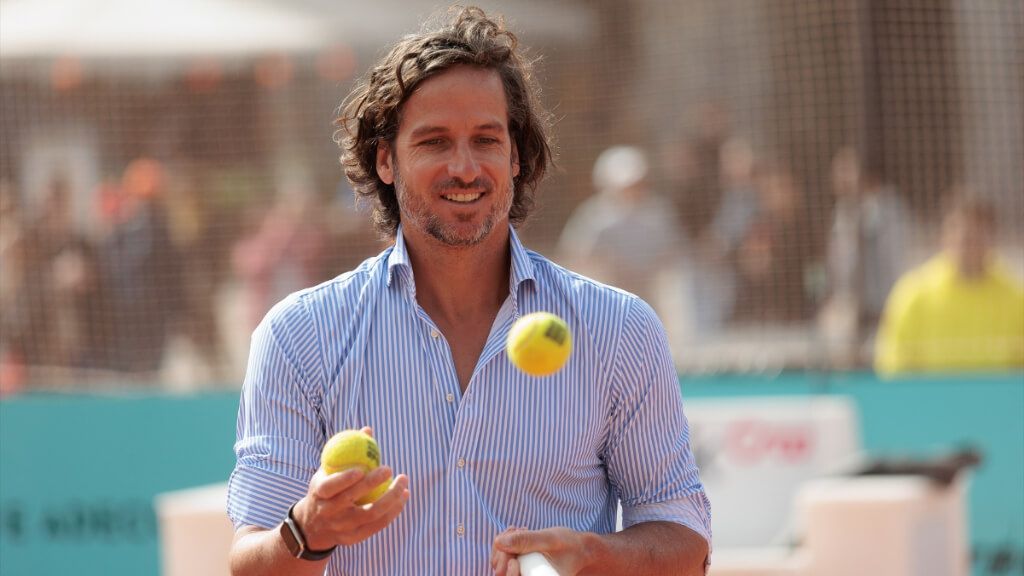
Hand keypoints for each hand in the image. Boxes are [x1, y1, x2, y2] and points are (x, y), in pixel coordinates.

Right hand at [293, 428, 409, 549]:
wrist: (313, 526)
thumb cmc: (325, 490)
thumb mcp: (326, 471)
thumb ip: (346, 452)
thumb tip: (368, 430)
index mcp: (318, 494)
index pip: (330, 487)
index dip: (344, 479)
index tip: (362, 468)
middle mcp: (329, 512)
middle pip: (352, 500)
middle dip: (372, 484)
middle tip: (389, 469)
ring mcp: (342, 527)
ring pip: (370, 514)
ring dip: (390, 498)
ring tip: (403, 482)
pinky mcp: (354, 538)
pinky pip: (377, 525)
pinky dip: (393, 511)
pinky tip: (403, 497)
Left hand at [491, 526, 594, 575]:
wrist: (578, 549)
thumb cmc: (569, 547)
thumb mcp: (550, 540)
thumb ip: (526, 541)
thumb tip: (498, 541)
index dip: (507, 573)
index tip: (513, 559)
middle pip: (502, 573)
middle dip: (503, 552)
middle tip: (515, 531)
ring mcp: (522, 573)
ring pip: (499, 564)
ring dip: (503, 545)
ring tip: (519, 529)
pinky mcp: (519, 566)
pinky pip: (504, 558)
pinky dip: (507, 543)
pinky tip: (518, 531)